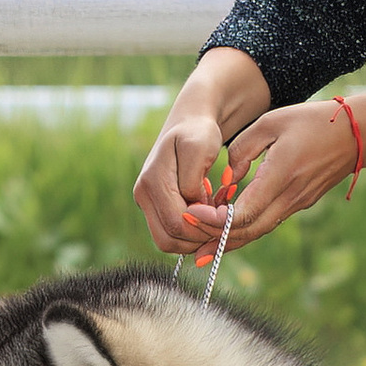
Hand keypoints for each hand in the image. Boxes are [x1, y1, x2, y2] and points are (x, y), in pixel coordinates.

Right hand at [133, 49, 273, 255]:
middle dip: (197, 237)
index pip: (176, 223)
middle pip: (168, 239)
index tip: (223, 215)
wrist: (189, 124)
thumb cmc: (198, 133)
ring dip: (193, 237)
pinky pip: (169, 234)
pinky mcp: (152, 207)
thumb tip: (192, 209)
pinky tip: (205, 215)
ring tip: (213, 217)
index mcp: (152, 181)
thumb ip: (192, 180)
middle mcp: (142, 194)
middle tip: (220, 223)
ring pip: (167, 241)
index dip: (202, 227)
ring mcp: (145, 202)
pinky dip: (189, 233)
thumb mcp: (200, 148)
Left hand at [191, 99, 359, 254]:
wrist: (357, 134)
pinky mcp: (298, 204)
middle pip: (248, 232)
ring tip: (201, 252)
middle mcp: (289, 197)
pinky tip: (225, 236)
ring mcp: (296, 204)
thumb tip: (226, 179)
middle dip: (215, 239)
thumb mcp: (271, 122)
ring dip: (228, 243)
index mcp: (281, 176)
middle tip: (188, 243)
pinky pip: (266, 224)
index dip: (215, 220)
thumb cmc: (312, 121)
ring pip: (257, 232)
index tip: (191, 214)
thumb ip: (241, 149)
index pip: (244, 212)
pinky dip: (244, 232)